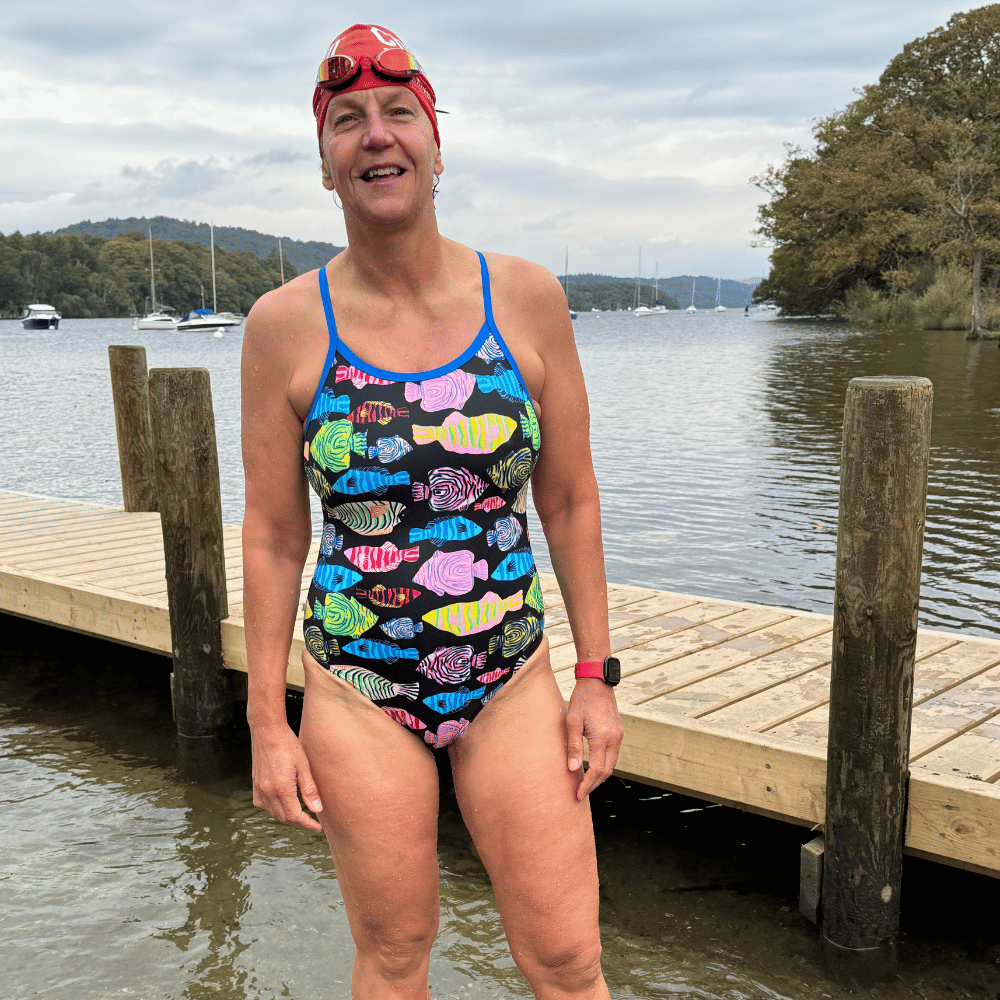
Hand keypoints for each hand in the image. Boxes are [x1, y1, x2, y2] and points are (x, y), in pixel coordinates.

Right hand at [250, 722, 323, 831]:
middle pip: (284, 817)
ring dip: (287, 815)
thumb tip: (317, 810)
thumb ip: (309, 790)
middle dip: (298, 821)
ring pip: (273, 813)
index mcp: (281, 788)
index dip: (307, 824)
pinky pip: (263, 805)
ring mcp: (259, 789)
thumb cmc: (288, 745)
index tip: (317, 827)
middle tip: (312, 818)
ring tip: (300, 810)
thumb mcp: (303, 766)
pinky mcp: (254, 785)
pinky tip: (283, 801)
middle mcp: (267, 792)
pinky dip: (274, 808)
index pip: (294, 816)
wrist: (267, 731)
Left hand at [565, 678, 623, 800]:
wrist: (597, 681)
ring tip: (586, 783)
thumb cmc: (582, 699)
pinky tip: (594, 766)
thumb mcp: (572, 722)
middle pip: (607, 771)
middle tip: (580, 793)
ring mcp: (618, 735)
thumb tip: (573, 769)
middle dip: (594, 784)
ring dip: (600, 775)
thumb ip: (574, 746)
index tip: (578, 795)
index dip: (588, 785)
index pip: (597, 770)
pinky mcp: (618, 731)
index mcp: (602, 737)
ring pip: (612, 764)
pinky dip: (605, 764)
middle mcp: (614, 739)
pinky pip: (613, 754)